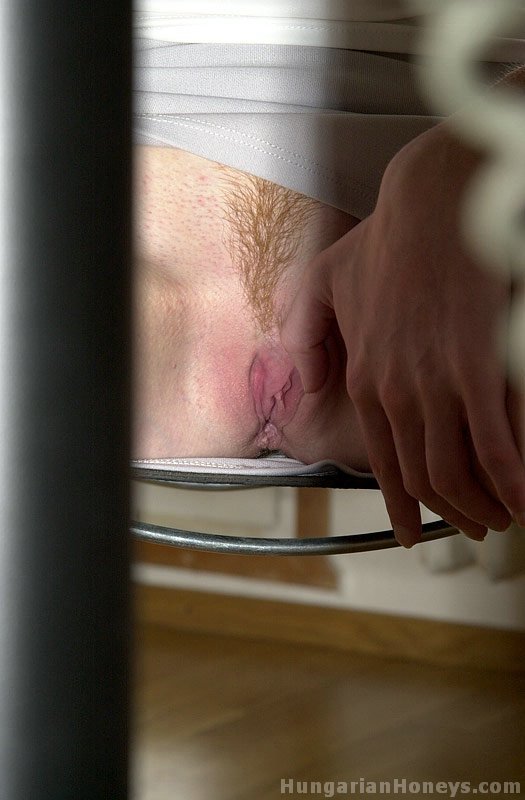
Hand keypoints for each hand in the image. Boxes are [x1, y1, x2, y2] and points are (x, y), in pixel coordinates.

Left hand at [280, 123, 524, 545]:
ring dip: (486, 504)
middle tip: (478, 527)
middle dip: (454, 514)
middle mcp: (394, 393)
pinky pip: (495, 444)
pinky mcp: (478, 366)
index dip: (401, 507)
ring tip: (507, 515)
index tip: (413, 532)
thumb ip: (304, 334)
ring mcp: (435, 383)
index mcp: (364, 381)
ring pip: (459, 471)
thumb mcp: (324, 284)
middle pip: (427, 479)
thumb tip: (306, 383)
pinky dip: (512, 478)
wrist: (431, 205)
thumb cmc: (385, 243)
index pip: (383, 464)